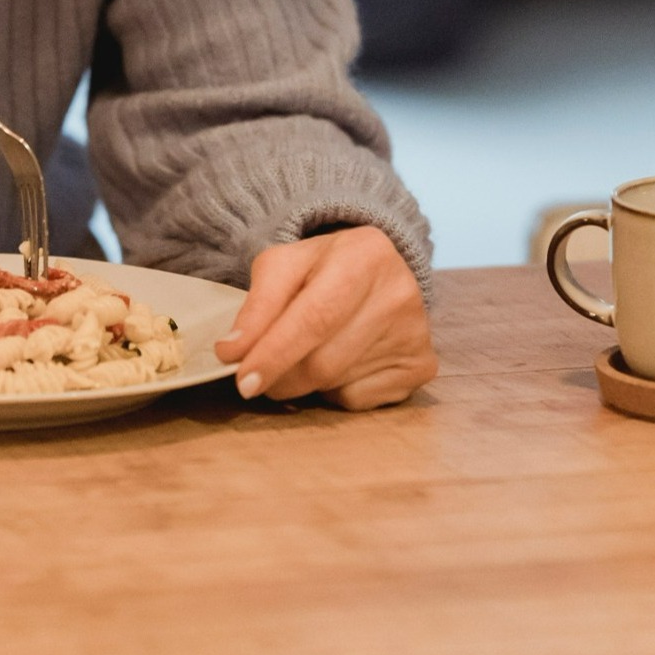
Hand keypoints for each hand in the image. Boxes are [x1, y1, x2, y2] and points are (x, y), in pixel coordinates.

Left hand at [213, 225, 435, 410]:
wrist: (377, 268)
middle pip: (323, 360)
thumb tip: (232, 352)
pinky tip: (340, 361)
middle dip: (281, 375)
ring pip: (337, 383)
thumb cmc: (323, 268)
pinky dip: (334, 391)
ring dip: (305, 383)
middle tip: (260, 374)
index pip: (315, 317)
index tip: (243, 380)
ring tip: (304, 355)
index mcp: (365, 255)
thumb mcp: (284, 266)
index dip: (275, 353)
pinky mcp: (421, 365)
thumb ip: (256, 305)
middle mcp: (400, 293)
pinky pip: (358, 399)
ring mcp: (416, 332)